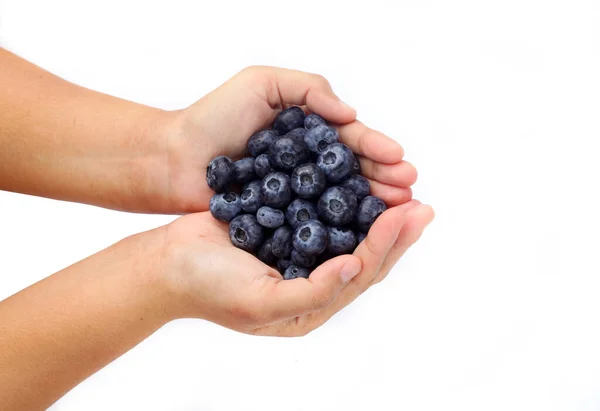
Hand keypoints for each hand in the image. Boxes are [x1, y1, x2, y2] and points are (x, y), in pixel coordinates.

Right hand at [157, 200, 433, 335]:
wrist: (167, 262)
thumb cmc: (208, 288)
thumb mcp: (261, 303)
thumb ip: (313, 294)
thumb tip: (356, 269)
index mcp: (310, 305)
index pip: (360, 274)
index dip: (385, 245)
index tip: (405, 214)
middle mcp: (311, 280)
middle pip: (364, 254)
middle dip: (394, 230)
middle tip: (422, 203)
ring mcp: (299, 252)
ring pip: (348, 231)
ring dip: (374, 210)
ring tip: (401, 189)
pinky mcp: (285, 226)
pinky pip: (322, 211)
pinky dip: (343, 196)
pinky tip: (357, 178)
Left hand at [162, 66, 417, 211]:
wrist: (173, 159)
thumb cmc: (213, 117)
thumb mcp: (262, 83)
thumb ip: (308, 89)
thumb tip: (350, 114)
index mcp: (307, 131)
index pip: (349, 140)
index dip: (376, 149)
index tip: (400, 160)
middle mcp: (305, 164)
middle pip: (352, 172)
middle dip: (383, 179)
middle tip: (409, 190)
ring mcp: (294, 193)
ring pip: (339, 199)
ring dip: (370, 204)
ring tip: (397, 209)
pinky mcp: (279, 219)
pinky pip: (313, 222)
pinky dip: (338, 227)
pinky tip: (362, 233)